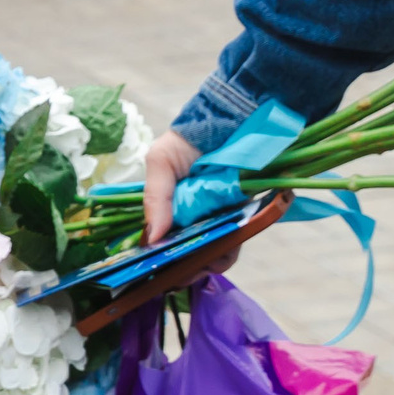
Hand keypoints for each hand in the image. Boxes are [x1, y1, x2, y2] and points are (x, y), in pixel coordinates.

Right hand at [139, 129, 240, 277]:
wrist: (234, 121)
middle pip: (183, 251)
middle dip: (181, 266)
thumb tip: (151, 237)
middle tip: (181, 273)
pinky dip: (227, 252)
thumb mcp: (160, 161)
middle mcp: (191, 216)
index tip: (155, 269)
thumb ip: (155, 197)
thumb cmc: (190, 140)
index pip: (159, 238)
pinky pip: (234, 243)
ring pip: (208, 252)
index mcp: (168, 206)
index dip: (156, 256)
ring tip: (204, 264)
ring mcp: (216, 219)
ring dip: (205, 263)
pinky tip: (221, 253)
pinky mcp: (242, 219)